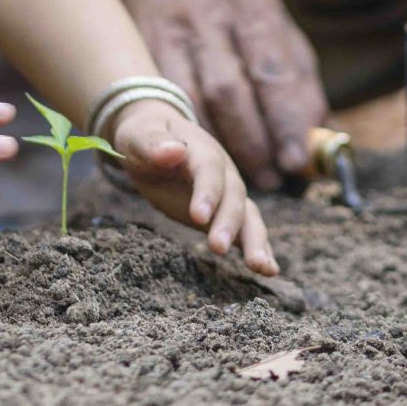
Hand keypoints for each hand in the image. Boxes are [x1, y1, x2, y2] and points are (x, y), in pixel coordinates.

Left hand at [107, 98, 277, 275]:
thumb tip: (172, 150)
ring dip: (255, 240)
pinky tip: (269, 270)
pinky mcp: (225, 213)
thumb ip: (152, 142)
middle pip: (232, 195)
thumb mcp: (138, 135)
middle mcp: (222, 170)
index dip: (207, 191)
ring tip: (261, 267)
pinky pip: (247, 230)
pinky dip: (259, 248)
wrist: (155, 141)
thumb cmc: (142, 137)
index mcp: (200, 148)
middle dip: (227, 222)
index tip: (198, 217)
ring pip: (248, 215)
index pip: (208, 169)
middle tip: (218, 248)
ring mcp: (227, 192)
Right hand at [112, 0, 326, 191]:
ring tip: (242, 179)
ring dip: (219, 146)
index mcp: (252, 6)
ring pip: (194, 100)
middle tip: (272, 179)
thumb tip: (327, 135)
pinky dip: (187, 134)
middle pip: (230, 89)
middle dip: (253, 141)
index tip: (296, 160)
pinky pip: (164, 101)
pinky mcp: (142, 50)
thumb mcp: (270, 22)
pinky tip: (202, 158)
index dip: (285, 118)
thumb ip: (297, 77)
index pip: (272, 67)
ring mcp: (171, 33)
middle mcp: (210, 16)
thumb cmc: (228, 7)